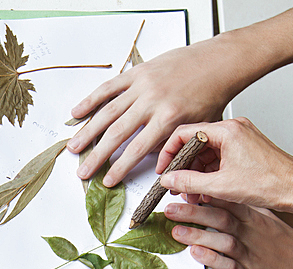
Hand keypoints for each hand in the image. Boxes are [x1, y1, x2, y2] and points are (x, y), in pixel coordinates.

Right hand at [67, 37, 249, 186]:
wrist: (218, 62)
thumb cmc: (211, 94)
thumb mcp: (198, 126)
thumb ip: (172, 143)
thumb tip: (150, 160)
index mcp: (169, 118)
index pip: (137, 149)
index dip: (119, 168)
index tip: (107, 181)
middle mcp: (152, 102)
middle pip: (116, 134)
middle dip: (97, 156)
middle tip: (83, 172)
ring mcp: (142, 86)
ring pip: (107, 112)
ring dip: (88, 132)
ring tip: (73, 148)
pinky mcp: (137, 73)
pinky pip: (109, 87)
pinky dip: (91, 100)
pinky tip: (77, 113)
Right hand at [157, 118, 292, 214]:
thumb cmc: (270, 183)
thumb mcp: (220, 186)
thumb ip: (188, 182)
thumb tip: (168, 180)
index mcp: (228, 130)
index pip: (184, 134)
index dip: (169, 153)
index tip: (164, 169)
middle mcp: (234, 129)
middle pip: (195, 143)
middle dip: (183, 167)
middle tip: (176, 184)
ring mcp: (241, 138)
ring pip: (207, 152)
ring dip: (196, 172)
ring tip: (192, 192)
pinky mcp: (245, 149)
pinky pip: (219, 157)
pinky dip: (209, 173)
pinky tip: (206, 190)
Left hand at [166, 198, 292, 268]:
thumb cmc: (289, 249)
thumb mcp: (272, 221)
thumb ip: (251, 208)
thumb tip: (232, 196)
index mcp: (254, 218)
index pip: (228, 200)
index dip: (205, 193)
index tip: (186, 188)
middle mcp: (250, 233)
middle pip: (219, 217)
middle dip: (193, 211)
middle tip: (170, 208)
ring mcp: (248, 253)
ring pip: (221, 240)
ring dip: (197, 234)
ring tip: (177, 231)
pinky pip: (227, 265)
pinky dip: (211, 259)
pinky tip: (197, 254)